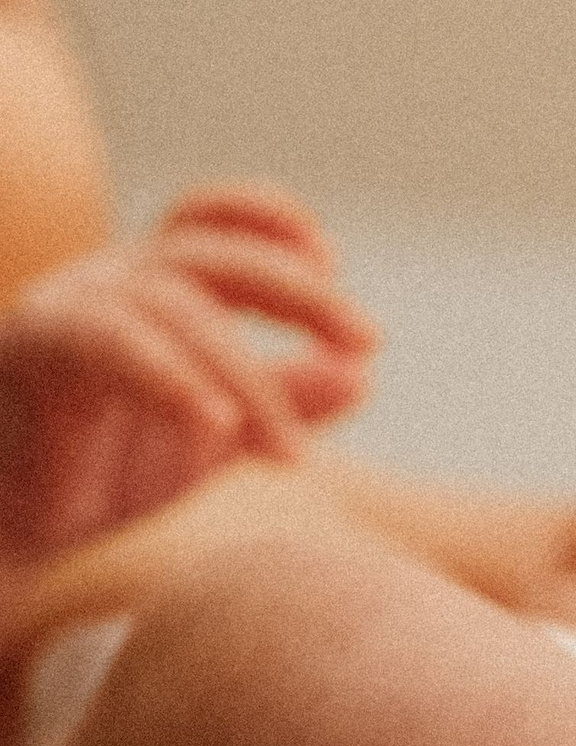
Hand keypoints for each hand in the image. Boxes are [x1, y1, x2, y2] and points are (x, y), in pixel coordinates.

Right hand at [0, 183, 375, 556]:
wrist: (11, 525)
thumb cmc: (106, 467)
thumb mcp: (217, 431)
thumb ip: (285, 400)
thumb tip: (361, 375)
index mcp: (155, 289)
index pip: (215, 221)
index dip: (275, 223)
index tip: (336, 266)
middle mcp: (113, 283)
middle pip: (212, 253)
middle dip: (300, 291)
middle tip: (370, 340)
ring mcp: (72, 309)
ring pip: (178, 309)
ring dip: (249, 380)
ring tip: (294, 455)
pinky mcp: (37, 350)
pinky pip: (111, 345)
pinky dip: (171, 380)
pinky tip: (219, 427)